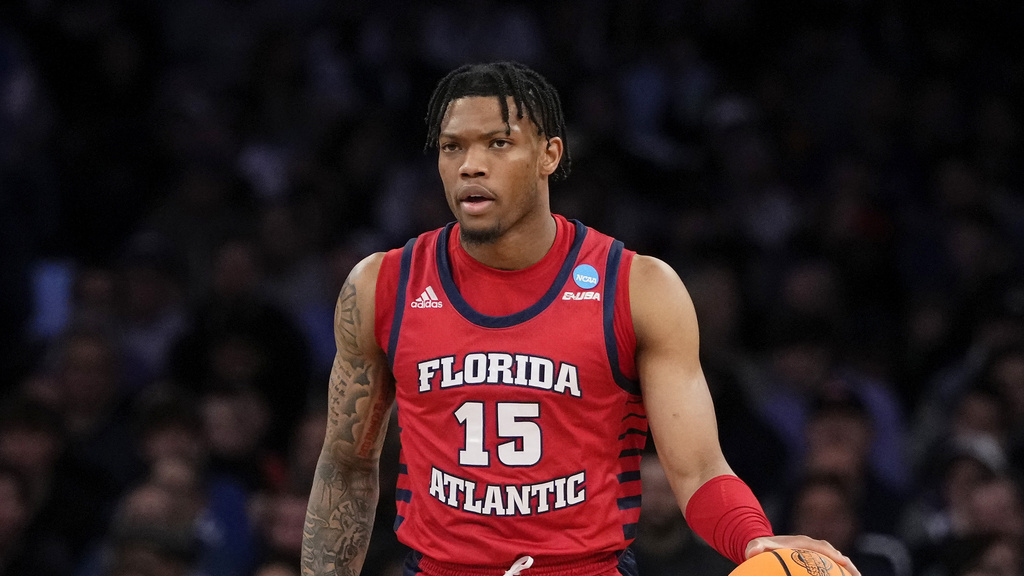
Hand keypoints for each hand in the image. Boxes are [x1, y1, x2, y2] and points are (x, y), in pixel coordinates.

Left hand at [745, 535, 860, 575]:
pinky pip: (829, 566)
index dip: (832, 553)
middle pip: (832, 553)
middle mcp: (811, 545)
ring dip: (846, 569)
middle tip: (856, 575)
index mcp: (801, 542)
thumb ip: (755, 547)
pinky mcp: (815, 560)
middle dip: (845, 562)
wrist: (765, 547)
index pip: (820, 546)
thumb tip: (752, 551)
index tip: (842, 560)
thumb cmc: (762, 547)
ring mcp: (815, 553)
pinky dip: (838, 573)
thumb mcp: (756, 546)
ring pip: (835, 560)